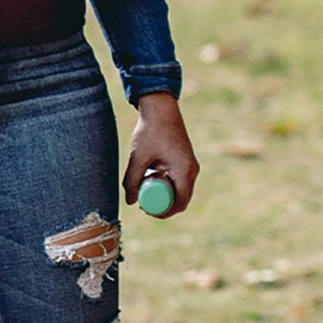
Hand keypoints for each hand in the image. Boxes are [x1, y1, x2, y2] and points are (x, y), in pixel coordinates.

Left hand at [125, 92, 200, 214]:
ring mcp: (191, 166)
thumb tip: (130, 202)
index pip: (180, 203)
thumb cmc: (150, 131)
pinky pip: (181, 181)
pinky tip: (153, 181)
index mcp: (184, 171)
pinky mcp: (187, 161)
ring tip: (146, 190)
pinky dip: (169, 185)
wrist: (160, 109)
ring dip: (166, 195)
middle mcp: (192, 170)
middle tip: (144, 204)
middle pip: (181, 199)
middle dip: (163, 206)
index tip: (147, 211)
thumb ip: (132, 181)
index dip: (164, 213)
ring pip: (181, 191)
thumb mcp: (138, 158)